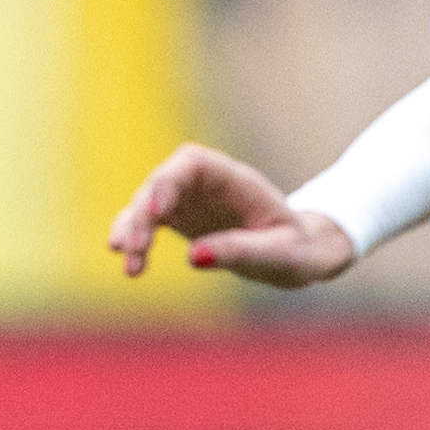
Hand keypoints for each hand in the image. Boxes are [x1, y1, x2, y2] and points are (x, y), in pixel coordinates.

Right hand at [107, 145, 360, 288]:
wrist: (299, 255)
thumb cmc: (297, 250)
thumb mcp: (279, 254)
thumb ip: (241, 251)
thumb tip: (195, 257)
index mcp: (237, 180)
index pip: (192, 162)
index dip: (169, 180)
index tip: (156, 212)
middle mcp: (207, 184)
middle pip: (161, 183)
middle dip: (143, 214)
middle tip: (136, 249)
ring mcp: (190, 199)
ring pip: (147, 203)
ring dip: (132, 231)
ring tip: (131, 267)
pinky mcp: (179, 219)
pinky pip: (146, 223)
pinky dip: (134, 240)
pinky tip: (130, 265)